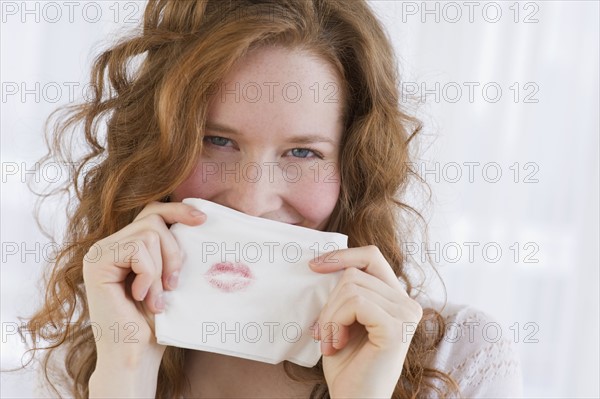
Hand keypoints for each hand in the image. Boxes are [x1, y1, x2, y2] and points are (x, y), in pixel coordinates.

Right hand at [82, 201, 205, 366]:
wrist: (135, 354)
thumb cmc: (155, 322)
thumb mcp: (169, 277)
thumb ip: (170, 249)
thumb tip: (199, 218)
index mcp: (124, 246)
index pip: (152, 212)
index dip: (178, 211)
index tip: (202, 220)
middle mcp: (107, 245)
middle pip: (153, 219)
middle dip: (173, 252)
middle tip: (172, 285)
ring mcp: (99, 252)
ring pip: (149, 234)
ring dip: (160, 270)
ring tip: (155, 298)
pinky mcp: (97, 263)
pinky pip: (138, 250)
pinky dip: (148, 275)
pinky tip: (140, 297)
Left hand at [309, 245, 422, 397]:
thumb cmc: (347, 365)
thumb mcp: (345, 319)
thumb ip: (346, 292)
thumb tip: (324, 261)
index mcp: (396, 299)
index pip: (371, 257)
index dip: (342, 255)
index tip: (314, 266)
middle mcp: (407, 304)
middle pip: (354, 274)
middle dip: (329, 303)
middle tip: (322, 333)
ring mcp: (405, 315)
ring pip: (351, 288)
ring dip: (330, 317)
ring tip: (330, 342)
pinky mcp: (396, 328)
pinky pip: (355, 303)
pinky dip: (336, 322)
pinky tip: (336, 344)